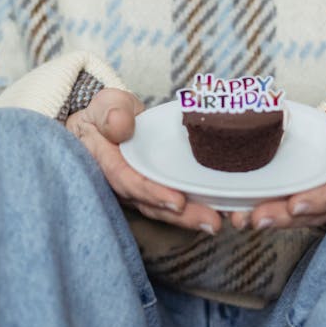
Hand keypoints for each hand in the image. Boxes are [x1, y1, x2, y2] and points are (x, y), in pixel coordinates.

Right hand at [66, 88, 221, 234]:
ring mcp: (139, 190)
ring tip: (218, 221)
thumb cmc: (108, 112)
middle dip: (181, 216)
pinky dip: (194, 209)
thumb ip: (110, 112)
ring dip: (192, 217)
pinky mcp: (155, 189)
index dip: (151, 192)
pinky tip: (219, 212)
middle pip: (151, 205)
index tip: (177, 201)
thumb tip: (121, 126)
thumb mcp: (105, 104)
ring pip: (164, 209)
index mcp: (106, 162)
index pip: (127, 180)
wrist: (109, 120)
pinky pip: (173, 203)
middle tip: (211, 221)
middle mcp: (123, 184)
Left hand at [230, 93, 325, 231]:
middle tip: (258, 218)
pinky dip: (265, 210)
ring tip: (243, 218)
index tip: (296, 204)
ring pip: (300, 214)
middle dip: (286, 217)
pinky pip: (287, 207)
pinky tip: (242, 213)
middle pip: (316, 211)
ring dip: (272, 219)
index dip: (320, 199)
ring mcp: (322, 194)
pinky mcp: (305, 193)